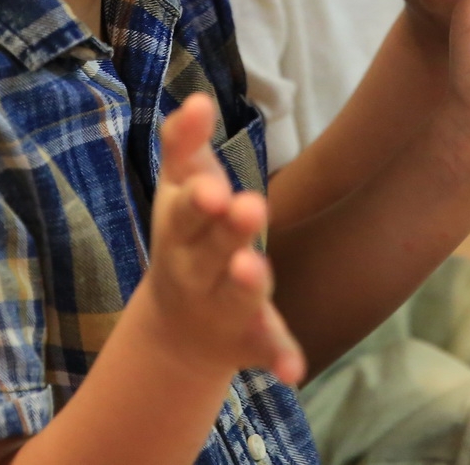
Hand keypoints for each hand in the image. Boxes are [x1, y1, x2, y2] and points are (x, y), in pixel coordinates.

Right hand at [140, 95, 305, 384]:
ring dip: (246, 283)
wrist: (176, 327)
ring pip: (234, 296)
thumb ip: (185, 144)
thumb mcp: (179, 187)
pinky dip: (278, 357)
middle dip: (228, 230)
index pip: (184, 211)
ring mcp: (220, 307)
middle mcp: (193, 270)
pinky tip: (293, 369)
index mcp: (179, 230)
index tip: (214, 186)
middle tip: (249, 206)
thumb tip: (198, 98)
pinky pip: (264, 348)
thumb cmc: (187, 235)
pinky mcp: (248, 339)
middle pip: (209, 251)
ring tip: (256, 268)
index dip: (198, 200)